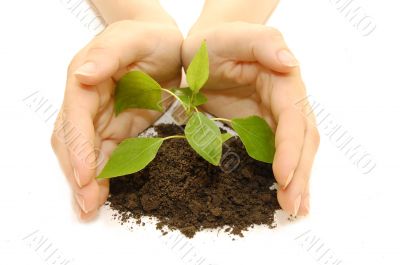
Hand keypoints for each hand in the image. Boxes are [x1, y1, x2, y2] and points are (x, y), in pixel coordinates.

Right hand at [51, 20, 181, 219]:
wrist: (166, 46)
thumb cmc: (150, 37)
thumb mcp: (133, 39)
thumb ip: (108, 54)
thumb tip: (81, 76)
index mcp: (85, 80)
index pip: (76, 118)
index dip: (79, 148)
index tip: (86, 176)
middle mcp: (87, 102)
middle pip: (73, 142)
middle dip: (78, 174)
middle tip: (87, 204)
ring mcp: (101, 118)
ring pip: (86, 153)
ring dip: (86, 181)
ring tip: (90, 208)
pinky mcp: (117, 129)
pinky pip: (106, 155)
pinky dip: (103, 175)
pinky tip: (102, 194)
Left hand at [182, 22, 318, 215]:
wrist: (203, 51)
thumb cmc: (216, 42)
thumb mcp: (233, 37)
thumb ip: (261, 44)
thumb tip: (290, 63)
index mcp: (283, 81)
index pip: (293, 118)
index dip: (290, 148)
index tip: (282, 175)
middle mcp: (286, 101)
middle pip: (302, 140)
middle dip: (299, 173)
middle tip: (293, 206)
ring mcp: (274, 117)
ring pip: (295, 151)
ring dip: (297, 181)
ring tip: (295, 209)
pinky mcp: (261, 128)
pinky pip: (278, 154)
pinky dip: (285, 175)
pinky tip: (286, 194)